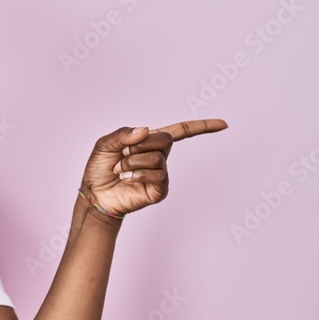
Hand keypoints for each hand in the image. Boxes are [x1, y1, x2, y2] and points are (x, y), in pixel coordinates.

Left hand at [80, 119, 228, 216]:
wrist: (94, 194)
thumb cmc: (99, 168)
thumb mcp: (105, 144)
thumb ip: (123, 134)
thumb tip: (146, 130)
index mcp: (150, 142)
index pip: (181, 131)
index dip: (202, 127)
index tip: (224, 125)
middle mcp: (159, 157)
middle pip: (165, 139)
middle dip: (140, 144)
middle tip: (123, 154)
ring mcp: (161, 174)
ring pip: (157, 158)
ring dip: (133, 161)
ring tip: (120, 170)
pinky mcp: (159, 190)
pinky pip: (158, 175)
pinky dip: (138, 173)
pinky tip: (127, 178)